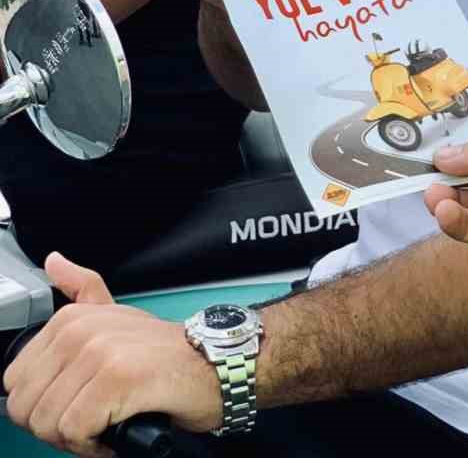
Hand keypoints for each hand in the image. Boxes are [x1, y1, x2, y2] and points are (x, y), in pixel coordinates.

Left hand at [2, 253, 220, 455]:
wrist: (214, 363)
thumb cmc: (164, 352)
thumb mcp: (117, 315)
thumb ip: (82, 289)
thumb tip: (54, 261)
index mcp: (71, 319)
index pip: (16, 384)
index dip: (44, 405)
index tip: (76, 403)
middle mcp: (80, 331)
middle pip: (26, 408)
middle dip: (55, 426)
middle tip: (91, 419)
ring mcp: (98, 352)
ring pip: (48, 423)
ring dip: (77, 438)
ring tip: (106, 424)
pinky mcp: (115, 379)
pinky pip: (76, 431)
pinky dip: (95, 445)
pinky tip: (116, 431)